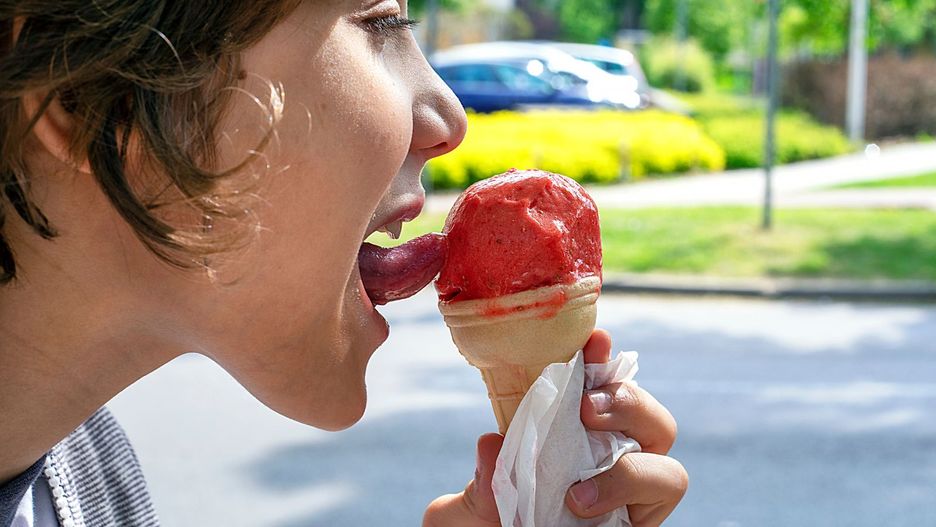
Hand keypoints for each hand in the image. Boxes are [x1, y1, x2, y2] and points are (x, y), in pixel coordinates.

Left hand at [423, 329, 686, 526]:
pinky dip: (628, 491)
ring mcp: (632, 502)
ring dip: (634, 458)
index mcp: (568, 447)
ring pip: (668, 460)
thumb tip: (492, 444)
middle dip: (629, 400)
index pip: (593, 393)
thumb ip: (478, 483)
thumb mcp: (463, 518)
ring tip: (582, 483)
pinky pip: (663, 498)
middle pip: (649, 417)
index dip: (598, 360)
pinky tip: (583, 504)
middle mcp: (609, 466)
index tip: (593, 338)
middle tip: (588, 408)